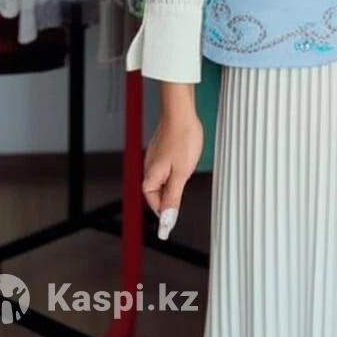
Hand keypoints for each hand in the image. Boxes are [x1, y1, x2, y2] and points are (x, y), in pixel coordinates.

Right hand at [142, 111, 203, 239]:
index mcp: (151, 177)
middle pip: (158, 192)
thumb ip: (173, 198)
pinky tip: (185, 159)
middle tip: (184, 191)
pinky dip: (175, 169)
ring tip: (187, 170)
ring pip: (164, 178)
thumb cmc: (182, 138)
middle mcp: (149, 168)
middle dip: (171, 196)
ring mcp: (154, 157)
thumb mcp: (181, 174)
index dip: (165, 214)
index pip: (155, 204)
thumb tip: (166, 220)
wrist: (180, 111)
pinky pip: (166, 166)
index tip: (172, 224)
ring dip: (174, 181)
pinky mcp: (160, 148)